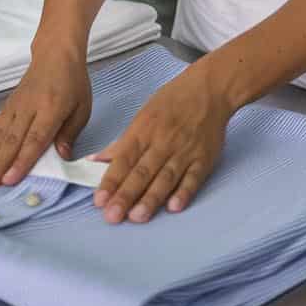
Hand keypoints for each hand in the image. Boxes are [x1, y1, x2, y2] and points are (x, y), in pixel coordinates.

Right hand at [0, 46, 91, 188]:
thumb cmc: (73, 84)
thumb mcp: (82, 108)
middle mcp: (30, 107)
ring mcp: (16, 105)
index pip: (35, 139)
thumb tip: (61, 158)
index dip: (21, 161)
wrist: (55, 54)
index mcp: (52, 109)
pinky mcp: (7, 104)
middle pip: (12, 139)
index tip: (9, 180)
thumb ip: (70, 133)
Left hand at [91, 61, 230, 224]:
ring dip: (151, 198)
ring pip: (165, 178)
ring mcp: (184, 151)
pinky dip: (184, 192)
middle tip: (112, 216)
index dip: (111, 181)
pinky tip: (174, 207)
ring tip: (137, 217)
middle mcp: (162, 142)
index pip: (123, 159)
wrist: (209, 89)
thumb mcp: (143, 116)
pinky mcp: (203, 158)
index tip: (99, 201)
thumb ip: (122, 144)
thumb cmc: (172, 101)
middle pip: (142, 172)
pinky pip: (193, 178)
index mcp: (143, 130)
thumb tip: (95, 161)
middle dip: (126, 195)